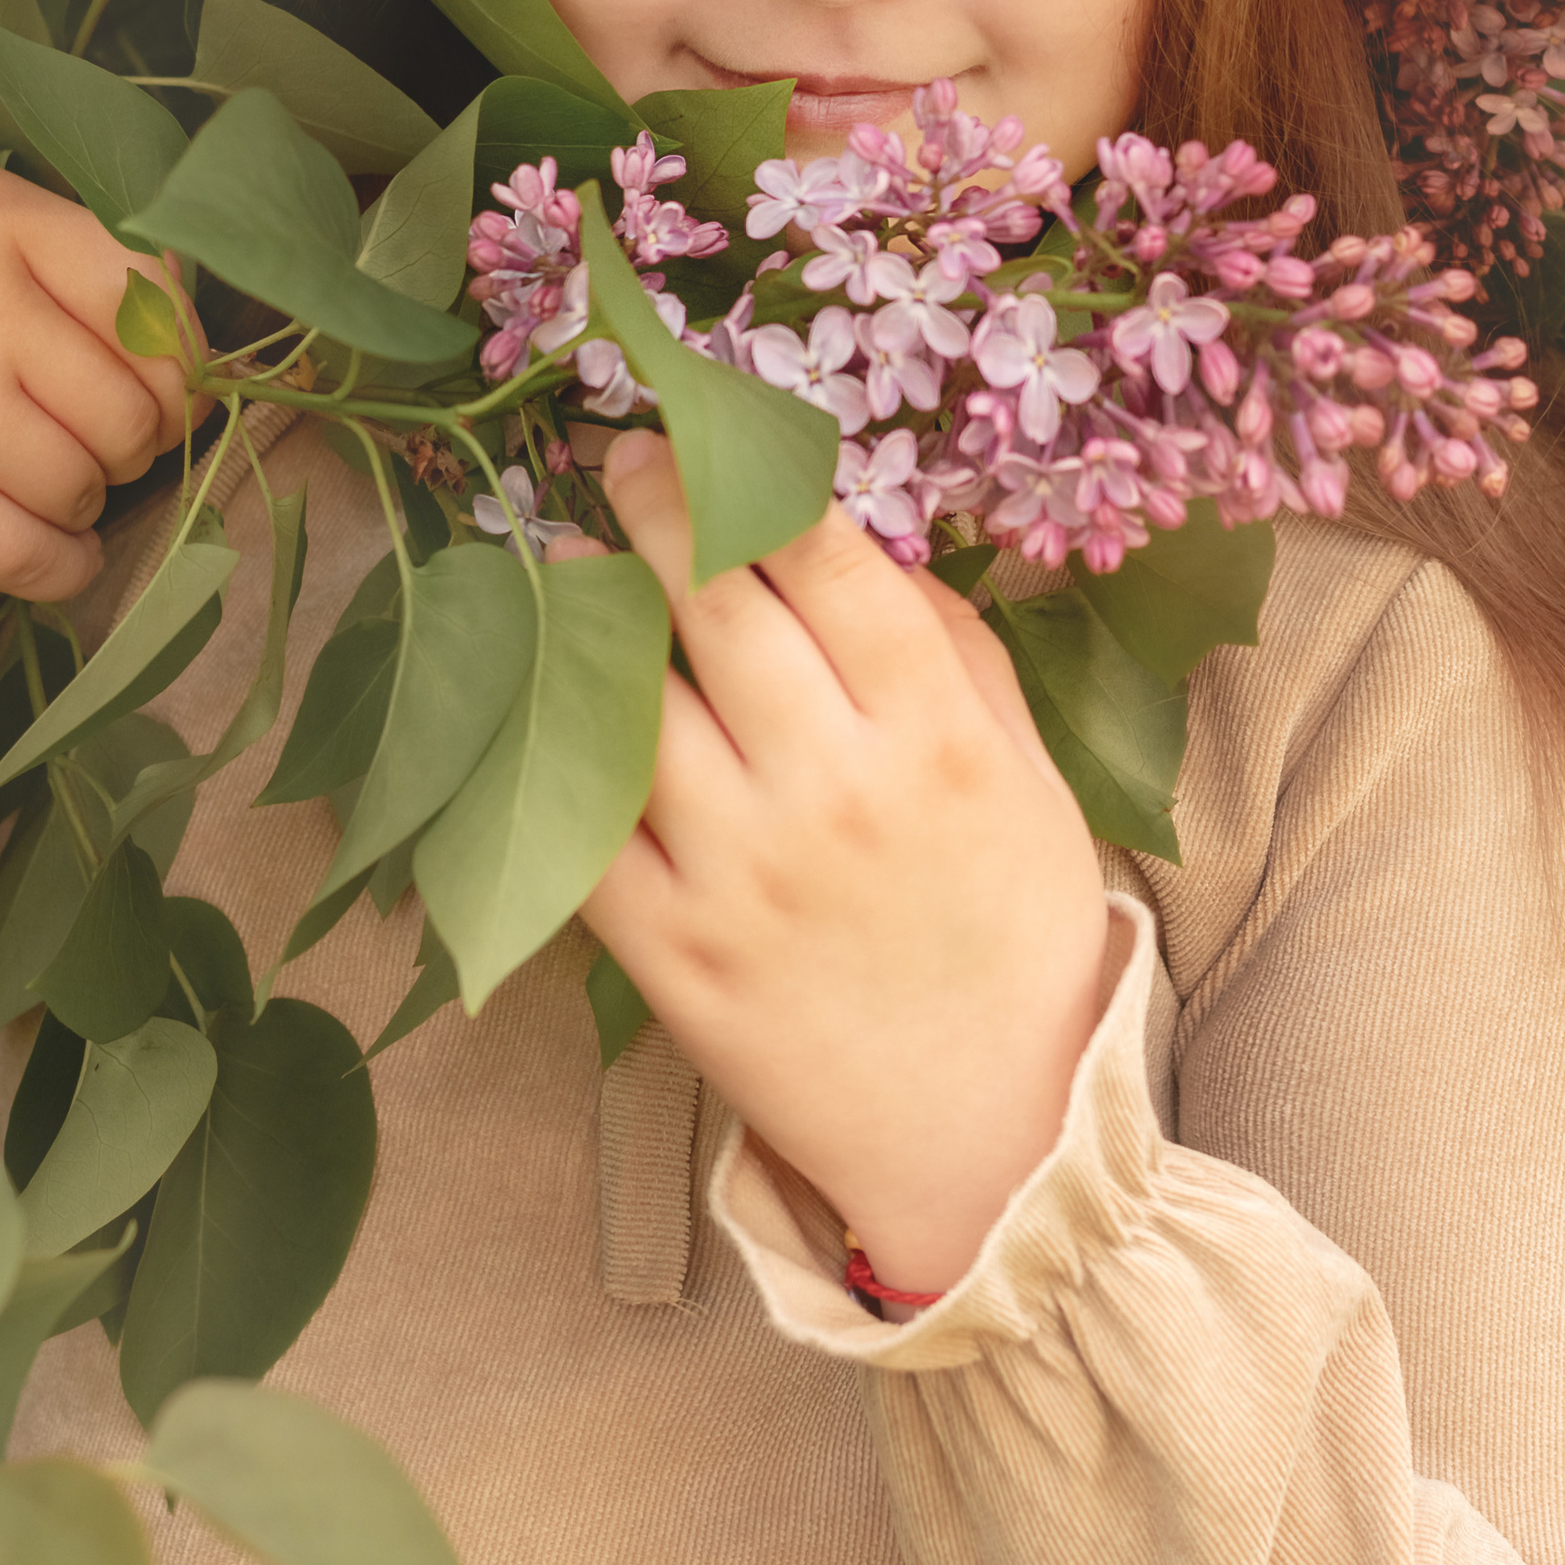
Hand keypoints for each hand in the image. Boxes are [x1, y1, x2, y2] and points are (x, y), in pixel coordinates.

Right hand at [0, 157, 194, 601]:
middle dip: (135, 437)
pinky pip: (26, 555)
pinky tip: (57, 550)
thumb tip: (175, 315)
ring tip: (53, 479)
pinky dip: (62, 566)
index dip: (180, 358)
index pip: (149, 300)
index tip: (169, 385)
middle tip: (104, 439)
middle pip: (130, 405)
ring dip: (87, 496)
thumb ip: (57, 240)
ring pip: (85, 482)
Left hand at [579, 434, 1112, 1295]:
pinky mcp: (671, 954)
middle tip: (620, 461)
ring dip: (584, 607)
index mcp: (934, 737)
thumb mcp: (1027, 773)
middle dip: (653, 505)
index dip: (747, 476)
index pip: (827, 560)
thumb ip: (950, 646)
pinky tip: (536, 692)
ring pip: (632, 697)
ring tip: (561, 558)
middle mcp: (834, 792)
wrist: (985, 1133)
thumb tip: (851, 538)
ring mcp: (741, 875)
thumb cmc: (1013, 931)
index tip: (701, 431)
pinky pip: (580, 825)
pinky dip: (546, 749)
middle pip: (715, 603)